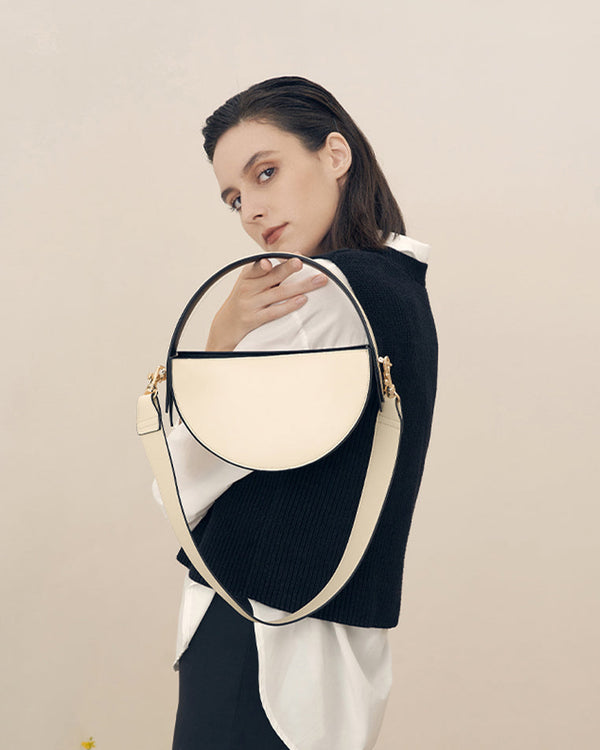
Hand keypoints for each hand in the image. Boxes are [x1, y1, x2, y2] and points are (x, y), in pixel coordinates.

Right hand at [205, 257, 328, 350]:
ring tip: (318, 280)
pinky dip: (289, 305)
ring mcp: (251, 304)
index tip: (287, 254)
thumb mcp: (249, 282)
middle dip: (289, 268)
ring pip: (279, 293)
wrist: (226, 325)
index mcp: (247, 276)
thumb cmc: (244, 300)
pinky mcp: (254, 319)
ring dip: (301, 286)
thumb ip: (268, 271)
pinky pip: (275, 311)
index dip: (273, 258)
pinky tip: (303, 299)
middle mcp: (247, 288)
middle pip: (273, 276)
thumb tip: (296, 257)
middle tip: (302, 262)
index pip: (260, 264)